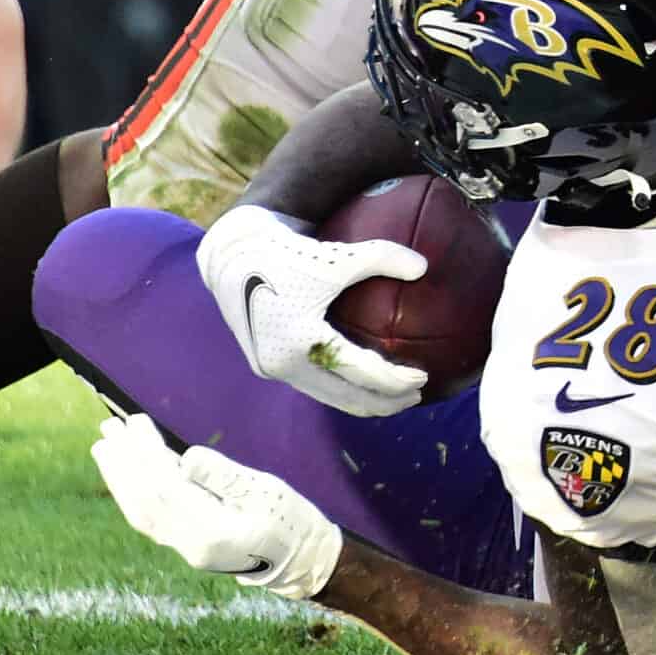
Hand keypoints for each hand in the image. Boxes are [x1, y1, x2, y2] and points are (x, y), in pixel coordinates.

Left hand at [90, 413, 342, 597]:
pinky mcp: (185, 544)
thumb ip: (224, 476)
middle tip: (108, 429)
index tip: (135, 422)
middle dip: (124, 464)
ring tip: (104, 447)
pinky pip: (149, 519)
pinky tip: (125, 472)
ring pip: (141, 513)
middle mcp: (190, 545)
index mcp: (211, 532)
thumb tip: (185, 458)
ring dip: (120, 478)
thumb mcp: (265, 492)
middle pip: (145, 502)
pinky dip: (132, 492)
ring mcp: (185, 548)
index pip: (165, 489)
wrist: (300, 560)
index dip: (146, 454)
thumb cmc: (289, 520)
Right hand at [197, 203, 428, 415]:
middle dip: (384, 402)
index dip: (394, 380)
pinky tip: (362, 379)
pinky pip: (314, 384)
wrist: (231, 255)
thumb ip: (380, 257)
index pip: (359, 372)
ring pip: (328, 397)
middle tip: (416, 396)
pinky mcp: (267, 365)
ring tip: (395, 395)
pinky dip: (341, 387)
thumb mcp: (334, 255)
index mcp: (300, 339)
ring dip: (362, 400)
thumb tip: (424, 266)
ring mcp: (272, 368)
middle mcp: (283, 362)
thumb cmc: (286, 252)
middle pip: (345, 397)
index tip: (423, 377)